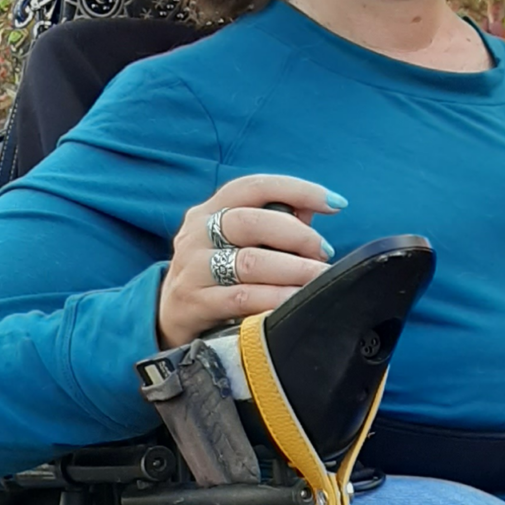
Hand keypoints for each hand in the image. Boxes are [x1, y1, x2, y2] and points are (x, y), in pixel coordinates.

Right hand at [156, 174, 342, 348]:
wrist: (168, 317)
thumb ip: (275, 223)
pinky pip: (242, 298)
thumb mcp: (239, 242)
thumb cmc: (220, 273)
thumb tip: (311, 208)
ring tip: (319, 278)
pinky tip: (297, 301)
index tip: (336, 203)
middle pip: (251, 222)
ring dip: (294, 270)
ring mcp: (192, 268)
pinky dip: (276, 298)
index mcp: (211, 210)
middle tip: (325, 253)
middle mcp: (197, 233)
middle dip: (298, 236)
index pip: (254, 187)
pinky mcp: (193, 302)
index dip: (297, 190)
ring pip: (250, 262)